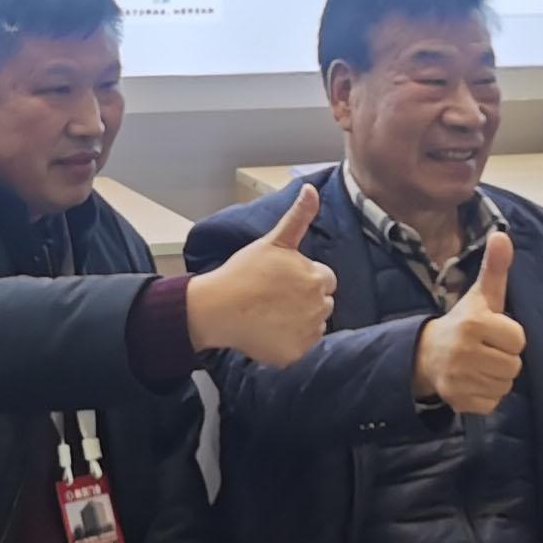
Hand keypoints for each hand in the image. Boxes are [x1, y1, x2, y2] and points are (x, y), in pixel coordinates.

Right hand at [188, 183, 335, 366]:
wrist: (217, 308)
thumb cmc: (243, 272)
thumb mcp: (273, 241)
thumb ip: (298, 217)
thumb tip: (312, 188)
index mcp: (316, 277)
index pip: (325, 279)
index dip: (304, 279)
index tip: (282, 281)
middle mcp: (318, 306)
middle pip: (322, 303)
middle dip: (304, 300)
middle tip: (274, 298)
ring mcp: (308, 332)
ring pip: (314, 326)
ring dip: (300, 321)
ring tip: (271, 315)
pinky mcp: (296, 354)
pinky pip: (302, 348)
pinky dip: (290, 343)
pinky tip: (269, 332)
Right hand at [412, 229, 526, 415]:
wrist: (425, 355)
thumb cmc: (462, 323)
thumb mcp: (480, 296)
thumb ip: (495, 268)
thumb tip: (502, 234)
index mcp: (474, 323)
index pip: (518, 339)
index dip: (509, 336)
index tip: (492, 332)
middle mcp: (465, 351)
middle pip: (514, 365)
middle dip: (504, 358)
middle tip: (486, 350)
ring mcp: (459, 378)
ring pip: (505, 385)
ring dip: (497, 377)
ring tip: (480, 365)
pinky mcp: (458, 400)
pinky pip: (493, 402)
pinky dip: (487, 395)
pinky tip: (473, 381)